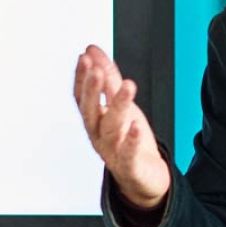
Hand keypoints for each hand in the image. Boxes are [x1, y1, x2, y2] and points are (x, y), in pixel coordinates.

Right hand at [73, 45, 171, 210]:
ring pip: (112, 128)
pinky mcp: (130, 165)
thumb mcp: (119, 103)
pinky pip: (128, 153)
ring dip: (118, 106)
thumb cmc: (128, 138)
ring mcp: (112, 151)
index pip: (81, 96)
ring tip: (128, 85)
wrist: (144, 176)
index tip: (84, 58)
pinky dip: (131, 140)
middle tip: (96, 70)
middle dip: (92, 90)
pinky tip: (135, 125)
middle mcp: (98, 134)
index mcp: (94, 119)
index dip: (81, 77)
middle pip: (91, 111)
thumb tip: (92, 50)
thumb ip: (107, 77)